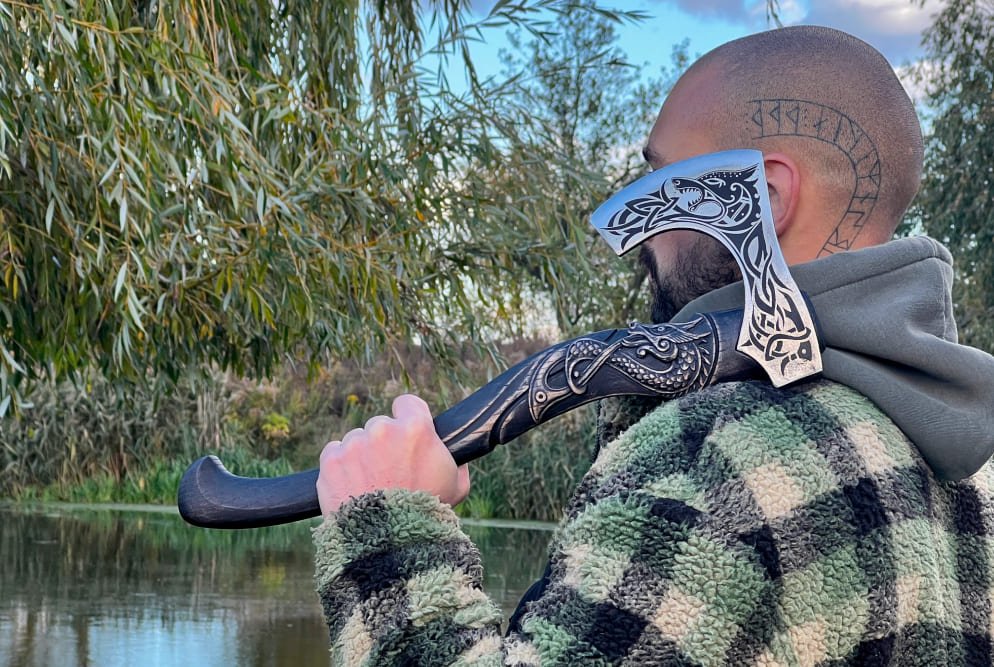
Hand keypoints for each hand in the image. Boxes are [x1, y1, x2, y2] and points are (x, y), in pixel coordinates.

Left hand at [316, 394, 470, 515]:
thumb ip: (456, 462)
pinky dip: (341, 467)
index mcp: (416, 429)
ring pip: (356, 441)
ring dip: (362, 457)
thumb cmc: (427, 515)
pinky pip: (334, 453)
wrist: (389, 544)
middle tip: (390, 471)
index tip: (405, 433)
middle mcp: (382, 430)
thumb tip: (455, 452)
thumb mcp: (457, 486)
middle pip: (380, 426)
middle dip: (383, 444)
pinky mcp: (331, 460)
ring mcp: (354, 444)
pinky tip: (352, 486)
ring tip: (371, 486)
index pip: (407, 403)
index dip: (407, 418)